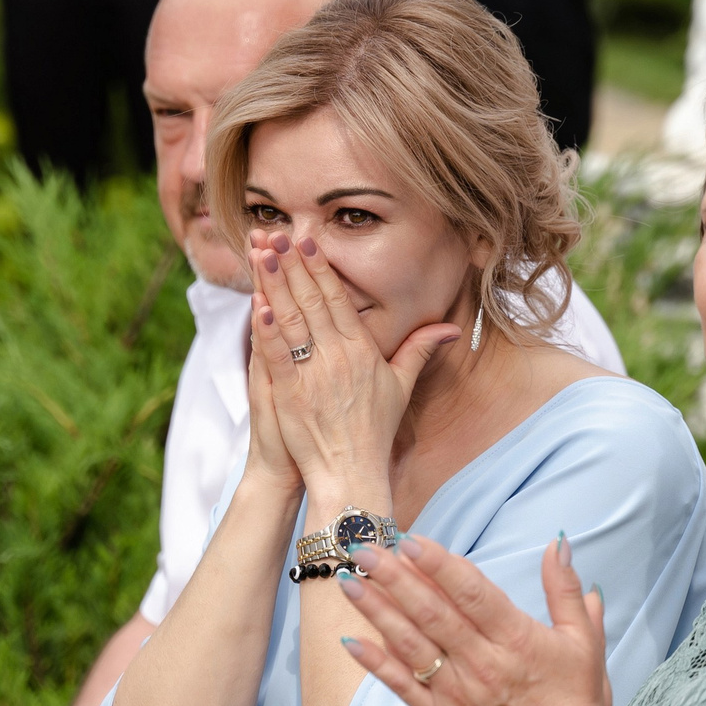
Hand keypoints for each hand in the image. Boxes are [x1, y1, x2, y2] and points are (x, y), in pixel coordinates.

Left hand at [248, 226, 460, 502]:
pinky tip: (256, 302)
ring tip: (259, 253)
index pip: (338, 300)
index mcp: (362, 351)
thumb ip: (419, 351)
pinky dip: (265, 328)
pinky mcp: (290, 394)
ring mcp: (313, 375)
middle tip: (276, 232)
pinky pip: (276, 354)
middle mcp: (338, 358)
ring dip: (273, 284)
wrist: (352, 473)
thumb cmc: (374, 432)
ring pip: (290, 320)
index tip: (307, 240)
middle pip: (312, 301)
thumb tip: (449, 329)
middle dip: (292, 264)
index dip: (321, 267)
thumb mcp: (401, 388)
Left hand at [338, 533, 613, 705]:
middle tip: (363, 550)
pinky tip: (351, 641)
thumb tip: (556, 544)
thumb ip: (566, 591)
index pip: (471, 592)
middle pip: (432, 612)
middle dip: (394, 578)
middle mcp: (482, 662)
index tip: (410, 540)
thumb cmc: (575, 704)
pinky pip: (404, 687)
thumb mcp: (584, 642)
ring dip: (377, 612)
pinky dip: (376, 664)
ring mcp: (457, 692)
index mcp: (517, 639)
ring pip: (411, 645)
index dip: (438, 564)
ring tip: (349, 584)